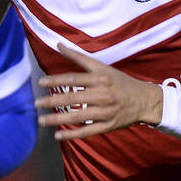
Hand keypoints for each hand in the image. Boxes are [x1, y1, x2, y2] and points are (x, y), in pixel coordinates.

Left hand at [36, 43, 162, 140]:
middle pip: (73, 97)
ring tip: (42, 120)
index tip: (41, 84)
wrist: (144, 100)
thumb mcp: (102, 67)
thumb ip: (79, 58)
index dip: (56, 80)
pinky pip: (87, 131)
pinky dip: (72, 134)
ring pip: (77, 116)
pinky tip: (58, 135)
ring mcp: (105, 111)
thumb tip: (59, 45)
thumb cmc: (120, 82)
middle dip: (52, 101)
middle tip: (36, 104)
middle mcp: (102, 94)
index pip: (73, 78)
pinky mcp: (108, 125)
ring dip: (58, 119)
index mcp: (100, 78)